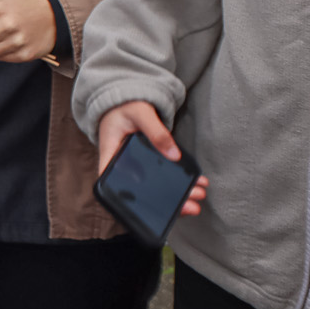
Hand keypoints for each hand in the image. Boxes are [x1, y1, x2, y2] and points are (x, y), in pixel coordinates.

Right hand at [95, 101, 209, 218]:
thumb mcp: (140, 114)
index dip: (128, 201)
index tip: (150, 209)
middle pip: (140, 193)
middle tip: (191, 205)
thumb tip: (174, 156)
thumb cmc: (126, 106)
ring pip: (154, 189)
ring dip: (178, 195)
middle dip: (169, 202)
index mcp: (111, 156)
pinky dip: (179, 183)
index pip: (112, 184)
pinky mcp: (147, 164)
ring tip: (199, 194)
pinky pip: (161, 178)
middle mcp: (121, 166)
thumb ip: (156, 132)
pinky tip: (196, 184)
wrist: (127, 99)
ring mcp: (135, 167)